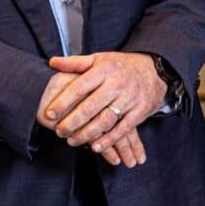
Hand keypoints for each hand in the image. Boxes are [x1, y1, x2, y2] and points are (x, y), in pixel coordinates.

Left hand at [41, 52, 166, 162]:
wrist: (155, 70)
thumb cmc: (121, 66)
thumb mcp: (100, 59)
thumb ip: (76, 63)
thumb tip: (52, 62)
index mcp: (104, 69)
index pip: (79, 87)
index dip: (63, 102)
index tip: (49, 114)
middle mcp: (117, 83)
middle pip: (90, 107)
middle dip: (71, 122)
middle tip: (59, 132)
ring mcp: (130, 98)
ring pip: (104, 120)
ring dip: (86, 134)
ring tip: (72, 140)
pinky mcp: (140, 111)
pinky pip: (122, 129)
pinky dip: (108, 140)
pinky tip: (95, 146)